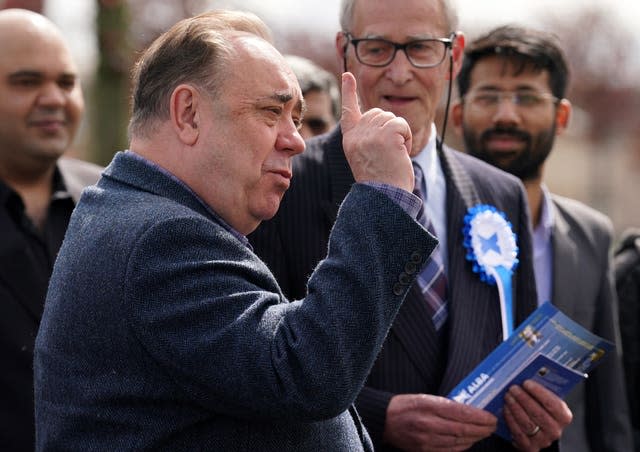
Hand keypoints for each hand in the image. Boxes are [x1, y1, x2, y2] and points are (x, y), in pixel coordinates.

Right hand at [340, 72, 413, 192]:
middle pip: (379, 113)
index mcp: (350, 140)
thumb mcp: (367, 157)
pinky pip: (402, 124)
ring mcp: (370, 134)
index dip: (349, 92)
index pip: (349, 111)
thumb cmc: (381, 183)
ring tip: (393, 156)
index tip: (347, 74)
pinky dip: (406, 137)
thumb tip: (380, 116)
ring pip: (391, 118)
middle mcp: (357, 135)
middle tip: (388, 153)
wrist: (384, 198)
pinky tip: (400, 153)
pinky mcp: (386, 135)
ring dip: (399, 134)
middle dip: (389, 128)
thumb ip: (368, 137)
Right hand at [383, 393, 496, 450]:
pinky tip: (469, 442)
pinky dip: (463, 447)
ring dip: (475, 438)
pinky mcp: (425, 450)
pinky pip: (450, 450)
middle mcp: (429, 424)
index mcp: (429, 406)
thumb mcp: (426, 397)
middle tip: (493, 426)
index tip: (490, 416)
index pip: (461, 413)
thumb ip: (446, 404)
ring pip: (459, 442)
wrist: (386, 420)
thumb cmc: (406, 406)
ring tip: (484, 433)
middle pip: (463, 429)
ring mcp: (427, 440)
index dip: (480, 417)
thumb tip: (469, 409)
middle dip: (482, 429)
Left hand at [503, 380, 572, 450]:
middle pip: (539, 413)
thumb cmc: (540, 410)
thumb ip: (541, 391)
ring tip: (508, 396)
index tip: (527, 382)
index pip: (554, 404)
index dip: (540, 392)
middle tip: (513, 388)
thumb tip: (527, 373)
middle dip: (524, 398)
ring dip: (515, 407)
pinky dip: (510, 419)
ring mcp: (542, 440)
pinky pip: (518, 432)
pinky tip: (506, 409)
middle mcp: (555, 430)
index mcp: (563, 416)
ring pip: (528, 422)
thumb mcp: (545, 401)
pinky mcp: (530, 447)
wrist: (536, 432)